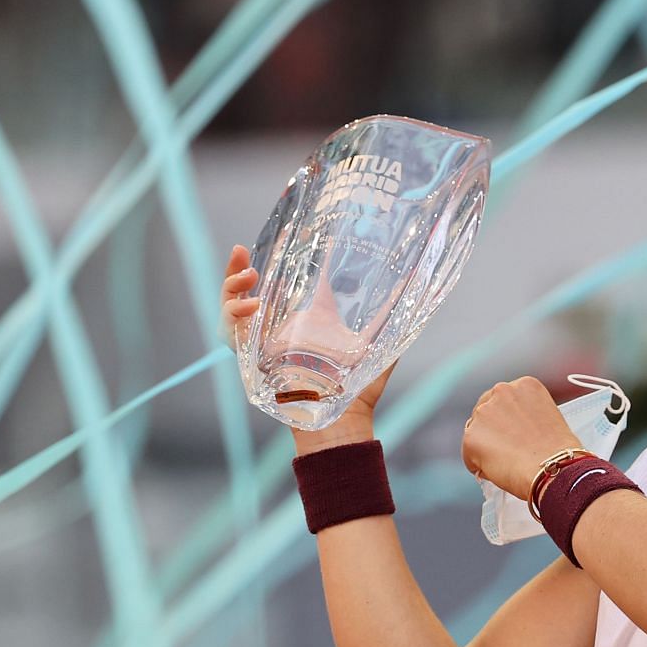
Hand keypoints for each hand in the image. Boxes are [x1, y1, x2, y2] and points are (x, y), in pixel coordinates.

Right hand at [221, 243, 395, 452]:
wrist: (340, 420)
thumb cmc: (358, 389)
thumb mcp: (378, 343)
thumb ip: (392, 314)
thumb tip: (415, 283)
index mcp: (311, 315)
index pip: (291, 275)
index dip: (284, 250)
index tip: (283, 227)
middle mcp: (282, 325)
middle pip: (249, 287)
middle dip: (239, 267)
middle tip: (243, 252)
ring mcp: (263, 342)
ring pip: (231, 305)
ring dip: (232, 286)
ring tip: (249, 278)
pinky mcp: (253, 359)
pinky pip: (231, 334)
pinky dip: (233, 317)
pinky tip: (250, 307)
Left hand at [461, 376, 582, 497]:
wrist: (554, 469)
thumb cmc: (558, 451)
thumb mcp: (548, 417)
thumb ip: (525, 415)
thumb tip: (510, 431)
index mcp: (524, 385)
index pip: (504, 400)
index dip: (509, 421)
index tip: (515, 434)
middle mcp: (501, 391)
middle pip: (486, 411)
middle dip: (493, 430)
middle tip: (508, 449)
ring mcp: (483, 413)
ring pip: (476, 432)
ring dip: (486, 446)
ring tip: (507, 461)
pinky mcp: (471, 436)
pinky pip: (469, 455)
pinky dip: (478, 464)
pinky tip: (498, 471)